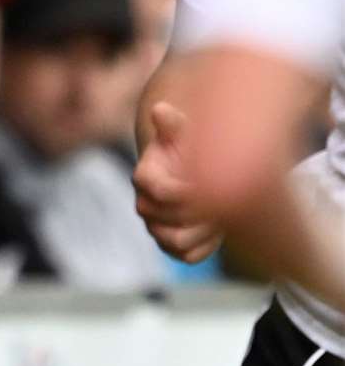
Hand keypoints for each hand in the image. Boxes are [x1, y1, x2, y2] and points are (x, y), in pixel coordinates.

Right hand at [133, 101, 221, 262]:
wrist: (197, 178)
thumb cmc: (188, 152)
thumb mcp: (182, 133)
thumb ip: (172, 124)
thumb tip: (160, 109)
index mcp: (144, 176)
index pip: (154, 189)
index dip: (182, 189)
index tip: (205, 181)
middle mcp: (144, 204)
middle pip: (164, 218)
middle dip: (196, 212)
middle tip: (221, 201)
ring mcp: (156, 227)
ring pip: (176, 241)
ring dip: (203, 231)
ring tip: (221, 217)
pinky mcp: (169, 247)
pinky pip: (187, 256)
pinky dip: (206, 246)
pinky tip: (217, 230)